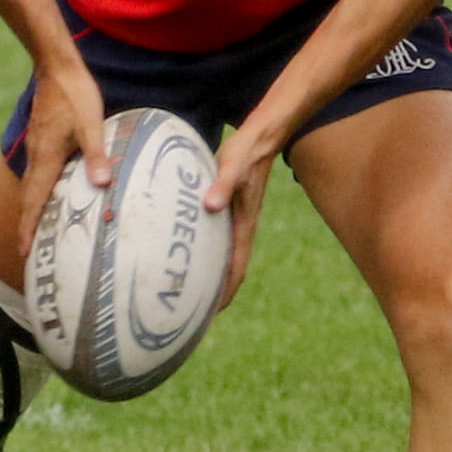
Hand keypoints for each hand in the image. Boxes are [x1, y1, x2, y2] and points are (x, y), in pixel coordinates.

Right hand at [15, 58, 111, 259]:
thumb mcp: (91, 124)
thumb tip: (102, 185)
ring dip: (33, 209)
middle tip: (30, 252)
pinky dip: (39, 191)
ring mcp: (36, 147)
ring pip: (32, 186)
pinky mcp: (41, 139)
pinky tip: (53, 192)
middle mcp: (36, 157)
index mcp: (46, 158)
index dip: (28, 228)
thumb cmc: (75, 95)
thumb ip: (96, 155)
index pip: (33, 202)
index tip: (24, 252)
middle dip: (28, 226)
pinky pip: (37, 173)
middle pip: (28, 199)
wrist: (56, 68)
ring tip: (40, 230)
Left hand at [204, 124, 275, 309]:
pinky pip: (220, 241)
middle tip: (192, 312)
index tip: (210, 313)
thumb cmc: (245, 152)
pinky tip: (191, 252)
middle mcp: (242, 228)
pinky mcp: (231, 210)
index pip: (236, 269)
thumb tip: (210, 206)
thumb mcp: (232, 166)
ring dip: (213, 276)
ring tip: (189, 291)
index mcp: (243, 225)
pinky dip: (208, 253)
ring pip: (226, 257)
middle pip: (231, 271)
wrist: (261, 138)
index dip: (226, 293)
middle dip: (216, 293)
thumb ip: (222, 185)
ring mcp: (238, 220)